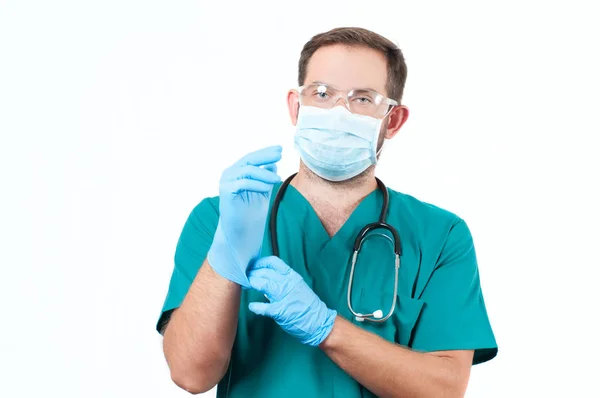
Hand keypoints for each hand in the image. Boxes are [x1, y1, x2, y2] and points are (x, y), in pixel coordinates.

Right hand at [207, 146, 281, 287]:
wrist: (242, 235)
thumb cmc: (252, 215)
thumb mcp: (263, 192)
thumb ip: (266, 178)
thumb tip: (273, 164)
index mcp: (237, 173)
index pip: (252, 159)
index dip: (265, 153)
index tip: (280, 150)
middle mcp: (229, 175)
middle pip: (248, 160)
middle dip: (265, 156)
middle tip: (280, 153)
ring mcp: (225, 183)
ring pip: (247, 170)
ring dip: (264, 174)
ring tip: (278, 179)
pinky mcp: (225, 192)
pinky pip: (243, 183)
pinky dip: (258, 184)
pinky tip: (269, 186)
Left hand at [248, 256, 336, 345]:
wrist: (319, 322)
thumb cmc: (308, 306)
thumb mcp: (298, 288)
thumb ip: (283, 284)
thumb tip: (267, 283)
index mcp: (293, 277)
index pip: (274, 262)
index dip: (260, 262)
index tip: (253, 265)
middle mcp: (288, 284)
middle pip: (265, 273)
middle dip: (252, 273)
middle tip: (245, 276)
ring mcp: (284, 297)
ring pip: (264, 284)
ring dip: (253, 283)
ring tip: (246, 285)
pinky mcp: (281, 311)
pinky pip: (264, 307)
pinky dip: (256, 306)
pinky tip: (252, 306)